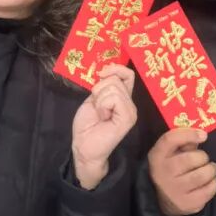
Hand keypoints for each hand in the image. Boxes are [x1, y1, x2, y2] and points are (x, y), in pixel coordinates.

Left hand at [71, 64, 137, 189]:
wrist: (84, 146)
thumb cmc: (87, 125)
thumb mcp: (94, 99)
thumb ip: (103, 86)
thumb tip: (106, 70)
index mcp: (123, 98)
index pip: (128, 74)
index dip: (115, 68)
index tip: (101, 73)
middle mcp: (130, 103)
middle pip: (115, 79)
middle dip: (99, 90)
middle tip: (97, 108)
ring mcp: (131, 110)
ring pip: (113, 87)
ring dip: (99, 100)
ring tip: (100, 114)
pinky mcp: (128, 117)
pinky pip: (114, 98)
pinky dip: (102, 105)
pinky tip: (103, 117)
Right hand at [148, 127, 215, 215]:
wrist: (162, 200)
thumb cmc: (171, 169)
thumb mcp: (170, 153)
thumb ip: (183, 142)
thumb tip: (201, 135)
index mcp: (157, 157)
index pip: (170, 139)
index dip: (189, 134)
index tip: (204, 135)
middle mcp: (163, 173)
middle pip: (191, 158)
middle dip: (203, 157)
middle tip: (204, 160)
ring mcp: (174, 191)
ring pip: (202, 175)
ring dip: (211, 169)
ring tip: (211, 169)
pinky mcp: (187, 204)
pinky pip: (209, 189)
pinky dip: (214, 183)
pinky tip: (209, 181)